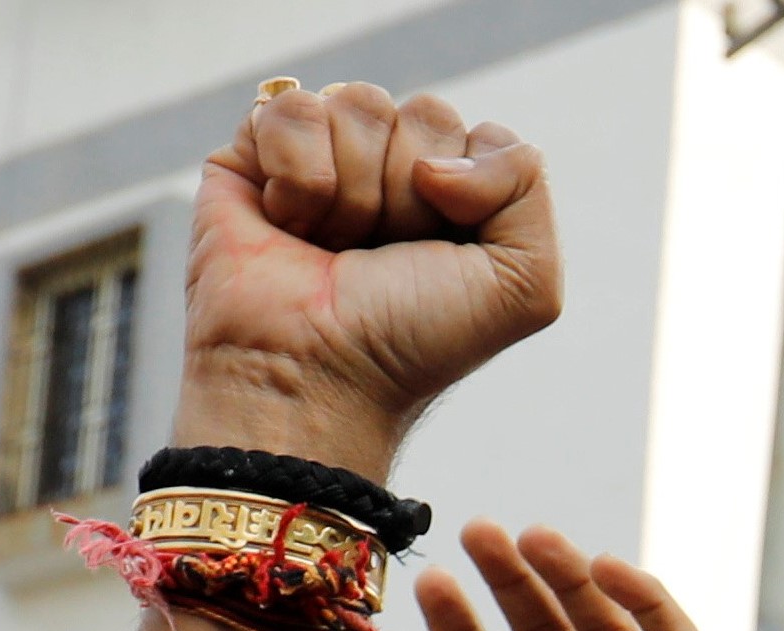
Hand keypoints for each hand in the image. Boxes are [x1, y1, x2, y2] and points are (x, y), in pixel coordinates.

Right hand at [177, 84, 560, 475]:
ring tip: (331, 246)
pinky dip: (298, 172)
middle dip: (409, 194)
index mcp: (456, 196)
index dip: (467, 192)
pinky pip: (293, 106)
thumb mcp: (524, 283)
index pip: (480, 135)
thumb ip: (529, 184)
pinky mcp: (254, 150)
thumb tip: (438, 153)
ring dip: (354, 190)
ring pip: (359, 102)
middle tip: (379, 255)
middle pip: (426, 113)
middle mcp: (391, 170)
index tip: (436, 254)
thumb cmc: (412, 340)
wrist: (317, 374)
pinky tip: (288, 222)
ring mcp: (323, 156)